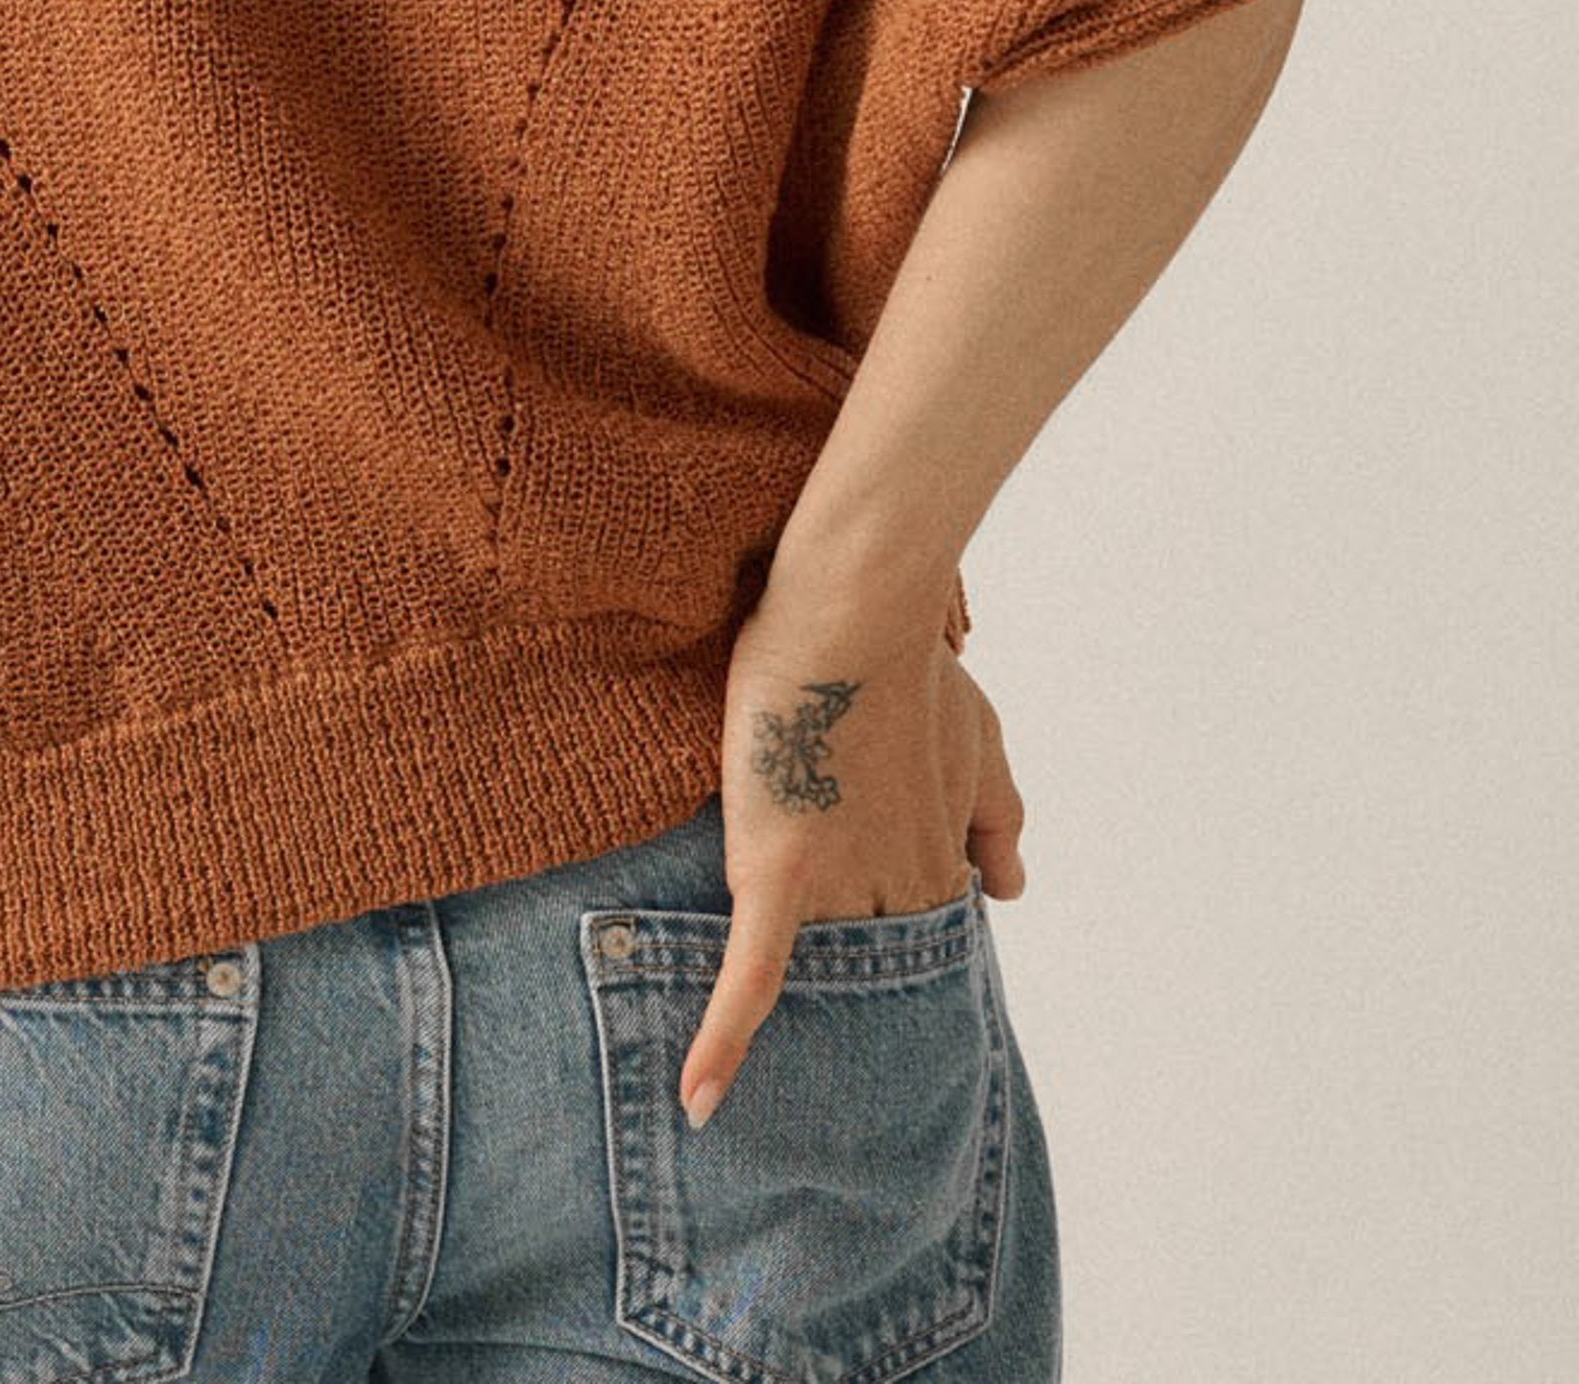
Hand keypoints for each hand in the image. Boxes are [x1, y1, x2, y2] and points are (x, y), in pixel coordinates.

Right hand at [677, 570, 1027, 1127]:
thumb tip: (1013, 892)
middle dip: (850, 1000)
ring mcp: (839, 884)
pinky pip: (752, 973)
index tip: (881, 982)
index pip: (924, 935)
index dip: (897, 950)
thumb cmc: (913, 662)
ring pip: (819, 976)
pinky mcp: (778, 873)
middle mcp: (899, 887)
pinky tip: (700, 1101)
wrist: (852, 612)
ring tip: (765, 1094)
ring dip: (794, 1030)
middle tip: (827, 1060)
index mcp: (940, 861)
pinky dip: (726, 1040)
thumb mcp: (979, 734)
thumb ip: (999, 813)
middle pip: (874, 965)